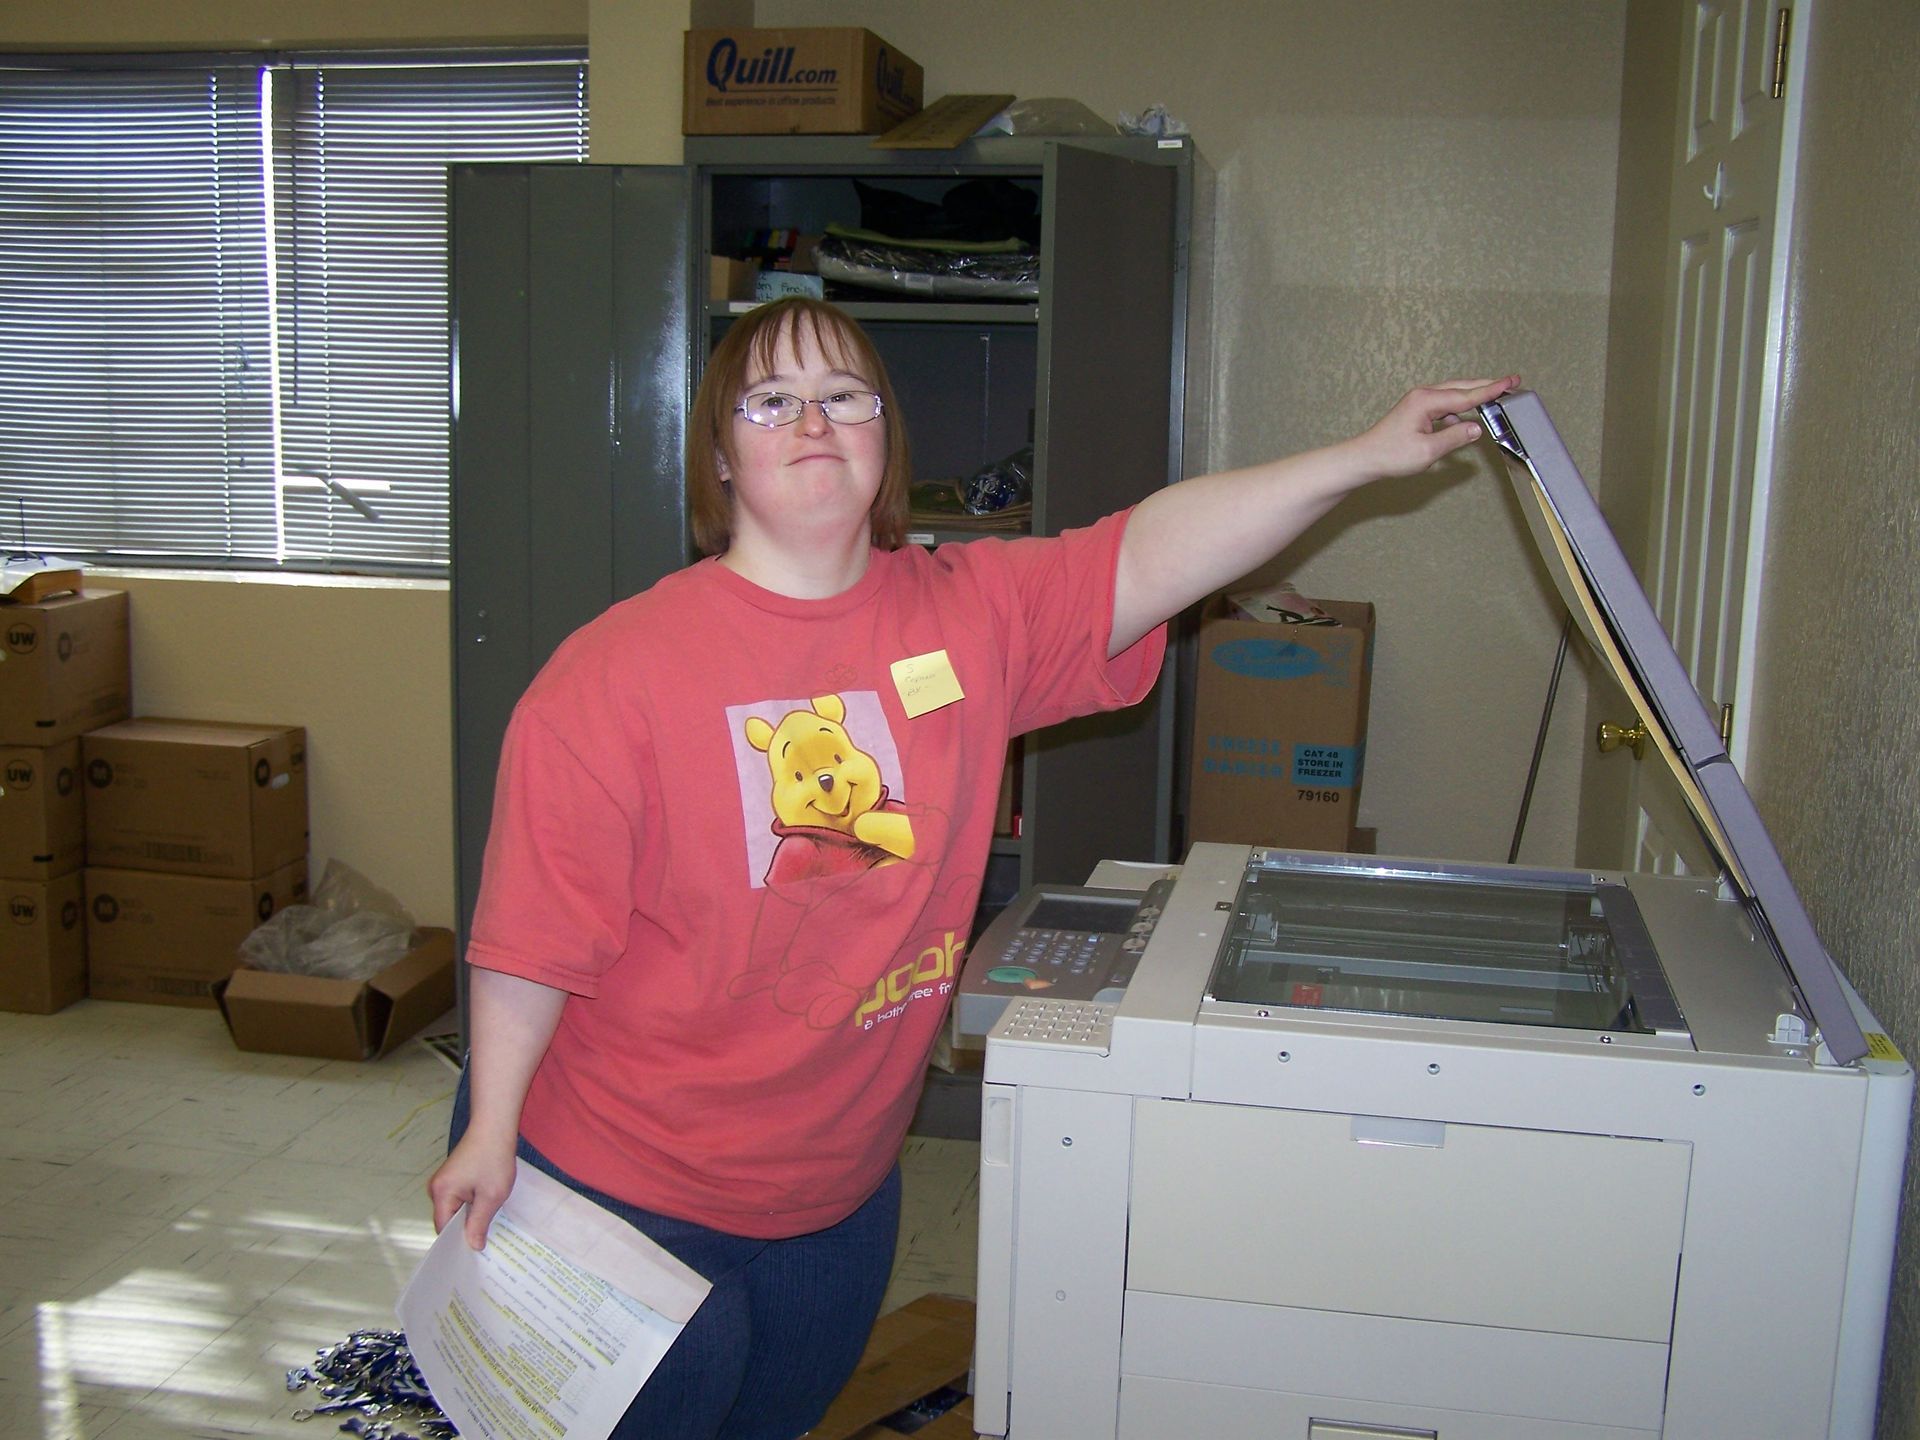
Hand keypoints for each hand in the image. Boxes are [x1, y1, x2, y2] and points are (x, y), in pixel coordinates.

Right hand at [428, 1132, 519, 1249]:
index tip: (473, 1255)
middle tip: (484, 1244)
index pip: (443, 1229)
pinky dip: (471, 1204)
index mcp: (441, 1194)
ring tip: (488, 1224)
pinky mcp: (453, 1176)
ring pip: (454, 1209)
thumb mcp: (491, 1196)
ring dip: (470, 1215)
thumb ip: (479, 1223)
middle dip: (465, 1229)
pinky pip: (459, 1199)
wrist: (494, 1126)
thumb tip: (472, 1246)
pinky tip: (486, 1207)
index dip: (457, 1242)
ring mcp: (444, 1181)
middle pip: (447, 1220)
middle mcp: (436, 1188)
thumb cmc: (493, 1158)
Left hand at [1346, 375, 1520, 481]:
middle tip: (1511, 383)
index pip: (1467, 395)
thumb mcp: (1428, 451)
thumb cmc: (1390, 455)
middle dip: (1487, 386)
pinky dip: (1459, 408)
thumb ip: (1455, 438)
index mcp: (1427, 401)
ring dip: (1474, 396)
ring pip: (1455, 394)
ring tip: (1495, 398)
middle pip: (1463, 388)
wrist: (1365, 458)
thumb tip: (1476, 429)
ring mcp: (1419, 401)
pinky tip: (1464, 420)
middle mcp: (1423, 395)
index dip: (1492, 390)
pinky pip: (1445, 405)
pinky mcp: (1417, 410)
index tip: (1511, 381)